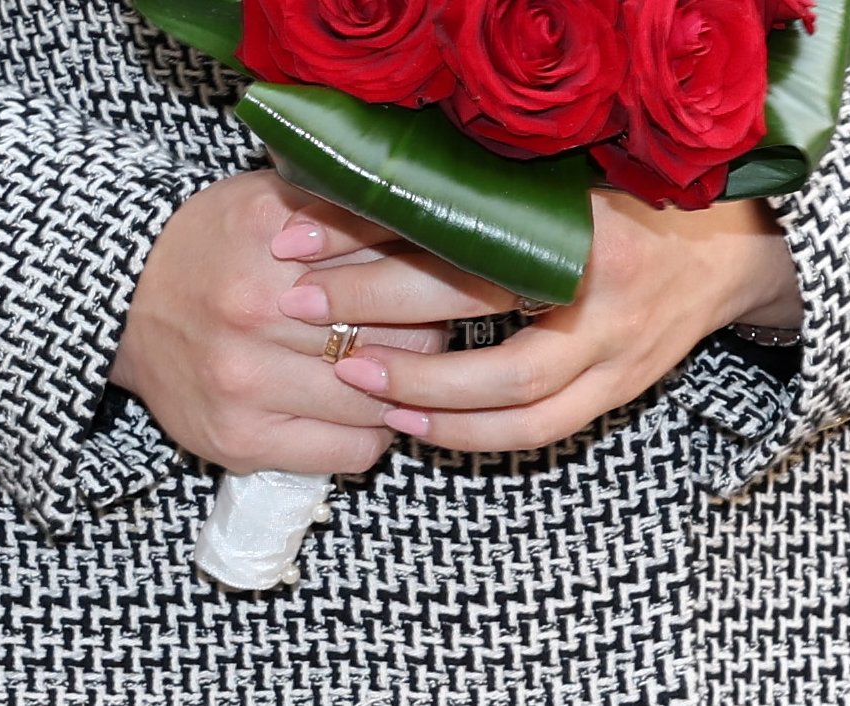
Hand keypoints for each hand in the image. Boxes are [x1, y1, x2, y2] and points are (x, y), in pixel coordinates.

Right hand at [109, 171, 443, 472]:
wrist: (123, 306)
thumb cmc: (212, 249)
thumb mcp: (270, 200)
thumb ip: (345, 205)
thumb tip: (432, 219)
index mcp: (268, 233)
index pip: (399, 261)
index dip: (441, 277)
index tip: (450, 282)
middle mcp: (252, 307)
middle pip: (401, 332)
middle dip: (428, 333)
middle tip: (426, 327)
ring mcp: (244, 381)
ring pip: (383, 397)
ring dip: (403, 388)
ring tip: (391, 368)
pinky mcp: (240, 439)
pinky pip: (352, 450)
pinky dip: (373, 432)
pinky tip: (360, 408)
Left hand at [272, 190, 801, 451]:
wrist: (720, 255)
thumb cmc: (622, 212)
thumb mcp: (557, 187)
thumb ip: (482, 196)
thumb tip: (368, 192)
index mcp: (579, 215)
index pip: (458, 222)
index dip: (373, 233)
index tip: (300, 240)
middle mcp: (603, 282)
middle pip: (477, 300)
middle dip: (377, 307)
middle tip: (305, 311)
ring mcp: (619, 346)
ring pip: (513, 388)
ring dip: (425, 390)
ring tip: (352, 378)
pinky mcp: (621, 390)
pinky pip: (541, 428)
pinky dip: (472, 434)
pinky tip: (412, 424)